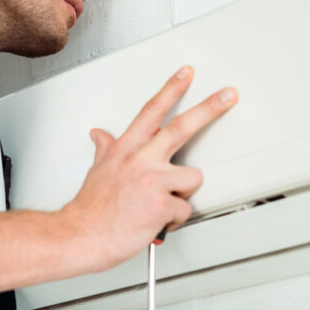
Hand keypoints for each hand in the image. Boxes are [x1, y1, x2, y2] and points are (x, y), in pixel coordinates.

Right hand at [60, 66, 237, 272]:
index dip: (171, 89)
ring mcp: (152, 181)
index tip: (186, 74)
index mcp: (125, 148)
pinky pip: (185, 209)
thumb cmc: (90, 208)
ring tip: (160, 203)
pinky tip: (157, 221)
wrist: (81, 235)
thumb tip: (99, 135)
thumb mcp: (96, 169)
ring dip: (182, 194)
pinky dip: (174, 220)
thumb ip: (104, 149)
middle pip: (181, 127)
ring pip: (192, 178)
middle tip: (228, 96)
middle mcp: (140, 159)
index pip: (152, 111)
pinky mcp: (162, 205)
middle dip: (209, 109)